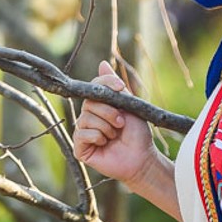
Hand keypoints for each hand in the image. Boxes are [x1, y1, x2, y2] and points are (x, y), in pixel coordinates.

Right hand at [72, 61, 157, 186]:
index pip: (93, 86)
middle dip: (110, 112)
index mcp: (99, 106)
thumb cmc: (138, 134)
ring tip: (115, 136)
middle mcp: (88, 117)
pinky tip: (105, 144)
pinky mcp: (80, 148)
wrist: (142, 158)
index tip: (120, 88)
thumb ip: (115, 87)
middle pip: (89, 103)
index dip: (106, 84)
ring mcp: (83, 132)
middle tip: (121, 123)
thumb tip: (102, 63)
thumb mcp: (129, 105)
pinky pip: (82, 134)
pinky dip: (98, 137)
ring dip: (106, 127)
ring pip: (86, 119)